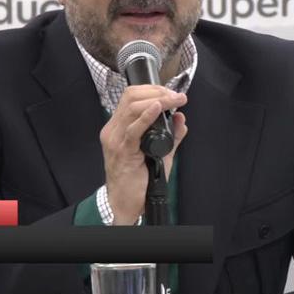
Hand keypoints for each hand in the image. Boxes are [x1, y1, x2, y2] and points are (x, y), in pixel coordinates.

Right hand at [100, 85, 188, 224]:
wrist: (125, 203)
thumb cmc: (137, 182)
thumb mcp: (159, 153)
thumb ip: (170, 135)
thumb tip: (180, 118)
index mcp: (118, 128)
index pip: (131, 97)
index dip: (153, 90)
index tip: (172, 93)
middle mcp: (113, 131)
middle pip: (131, 96)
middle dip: (157, 91)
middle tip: (177, 96)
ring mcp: (115, 140)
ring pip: (132, 107)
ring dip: (158, 100)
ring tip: (174, 101)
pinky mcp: (122, 151)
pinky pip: (133, 129)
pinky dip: (146, 116)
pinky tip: (158, 109)